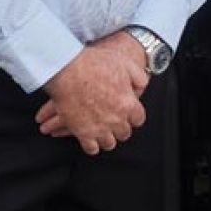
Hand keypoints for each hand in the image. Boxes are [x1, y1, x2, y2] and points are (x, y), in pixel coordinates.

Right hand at [35, 32, 148, 153]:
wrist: (67, 69)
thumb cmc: (94, 63)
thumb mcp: (124, 62)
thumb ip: (138, 77)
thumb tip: (143, 86)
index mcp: (127, 103)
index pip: (138, 119)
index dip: (133, 116)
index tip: (129, 114)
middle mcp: (116, 119)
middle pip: (124, 133)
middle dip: (121, 127)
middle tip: (115, 121)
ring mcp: (99, 128)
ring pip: (109, 143)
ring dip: (108, 138)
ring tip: (103, 132)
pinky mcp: (82, 132)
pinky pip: (91, 148)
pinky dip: (92, 145)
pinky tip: (90, 139)